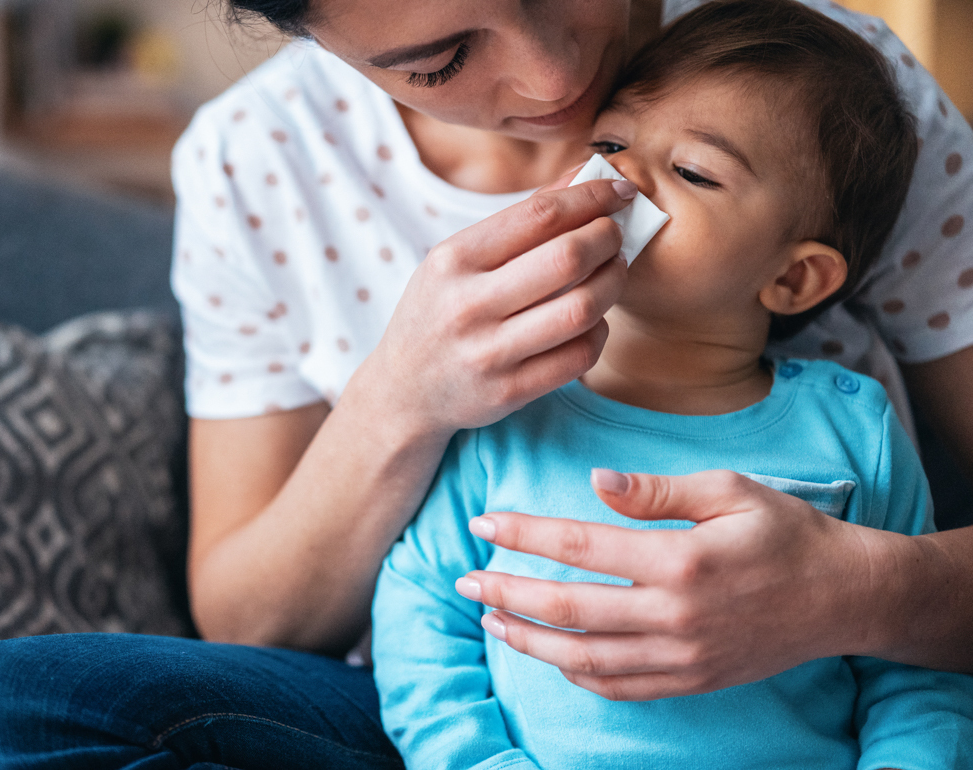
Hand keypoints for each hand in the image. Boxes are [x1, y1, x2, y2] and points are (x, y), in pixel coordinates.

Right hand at [351, 175, 636, 436]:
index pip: (540, 215)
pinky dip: (600, 331)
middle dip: (608, 238)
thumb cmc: (438, 312)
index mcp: (454, 260)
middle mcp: (468, 305)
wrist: (404, 390)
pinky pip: (579, 356)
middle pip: (567, 258)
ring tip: (613, 272)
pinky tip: (594, 319)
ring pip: (581, 309)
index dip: (592, 198)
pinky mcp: (509, 392)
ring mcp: (489, 353)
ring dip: (613, 284)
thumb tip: (583, 177)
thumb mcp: (457, 260)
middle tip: (616, 235)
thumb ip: (519, 221)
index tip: (619, 192)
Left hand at [456, 469, 877, 699]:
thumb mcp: (728, 490)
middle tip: (464, 581)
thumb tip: (593, 482)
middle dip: (506, 593)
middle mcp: (675, 614)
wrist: (842, 596)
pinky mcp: (692, 681)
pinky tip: (551, 656)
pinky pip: (621, 688)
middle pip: (568, 608)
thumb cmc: (784, 531)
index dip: (523, 533)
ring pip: (585, 658)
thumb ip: (656, 490)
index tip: (482, 523)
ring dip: (530, 640)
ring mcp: (682, 655)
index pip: (580, 545)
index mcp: (680, 558)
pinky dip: (577, 675)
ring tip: (491, 620)